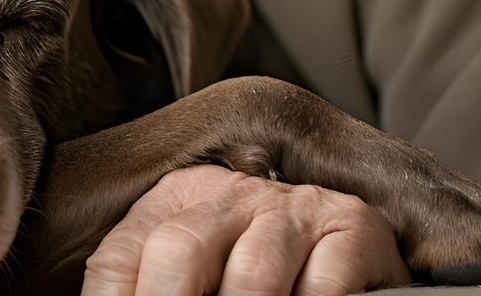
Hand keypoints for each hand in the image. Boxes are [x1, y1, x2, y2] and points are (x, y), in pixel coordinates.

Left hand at [84, 165, 410, 295]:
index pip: (122, 257)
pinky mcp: (351, 226)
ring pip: (251, 275)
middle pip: (178, 249)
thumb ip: (152, 286)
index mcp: (176, 201)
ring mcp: (292, 206)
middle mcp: (231, 194)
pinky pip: (323, 283)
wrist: (358, 259)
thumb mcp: (198, 275)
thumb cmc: (263, 276)